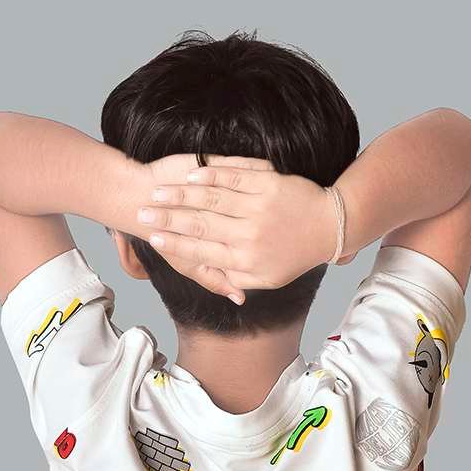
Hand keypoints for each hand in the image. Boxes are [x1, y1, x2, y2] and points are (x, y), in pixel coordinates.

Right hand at [137, 155, 343, 303]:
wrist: (329, 225)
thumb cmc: (295, 253)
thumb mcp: (269, 277)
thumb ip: (240, 282)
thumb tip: (229, 297)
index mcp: (244, 261)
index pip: (199, 252)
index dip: (172, 244)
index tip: (151, 238)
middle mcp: (249, 236)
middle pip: (199, 224)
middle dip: (166, 219)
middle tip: (141, 213)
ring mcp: (258, 207)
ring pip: (211, 198)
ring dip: (180, 194)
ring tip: (157, 191)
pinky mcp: (268, 182)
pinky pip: (233, 175)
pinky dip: (210, 174)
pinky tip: (191, 174)